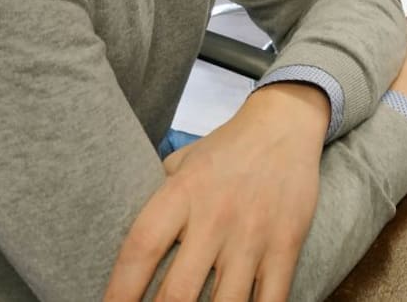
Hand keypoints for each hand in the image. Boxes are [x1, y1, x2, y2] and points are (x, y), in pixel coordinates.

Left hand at [103, 82, 328, 301]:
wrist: (285, 122)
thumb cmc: (226, 148)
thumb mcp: (183, 162)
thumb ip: (159, 198)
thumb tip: (136, 242)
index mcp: (182, 193)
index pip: (140, 250)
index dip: (120, 291)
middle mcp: (215, 217)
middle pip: (177, 293)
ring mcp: (253, 235)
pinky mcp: (286, 246)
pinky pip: (271, 300)